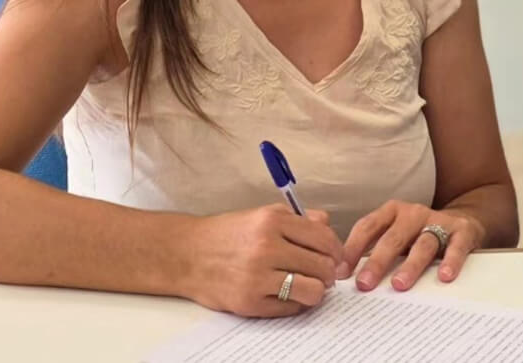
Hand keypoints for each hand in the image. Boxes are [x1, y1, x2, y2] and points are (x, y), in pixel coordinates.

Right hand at [179, 204, 343, 316]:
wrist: (187, 255)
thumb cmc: (228, 234)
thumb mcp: (262, 214)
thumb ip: (298, 218)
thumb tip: (327, 224)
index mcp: (272, 221)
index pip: (324, 238)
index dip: (335, 250)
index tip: (333, 256)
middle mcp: (266, 247)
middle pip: (322, 265)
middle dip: (329, 272)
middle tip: (323, 274)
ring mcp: (257, 277)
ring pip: (312, 290)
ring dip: (316, 290)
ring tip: (309, 286)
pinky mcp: (249, 302)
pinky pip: (290, 308)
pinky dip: (295, 304)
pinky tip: (288, 296)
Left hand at [338, 200, 484, 291]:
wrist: (463, 222)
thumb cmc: (419, 235)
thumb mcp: (395, 235)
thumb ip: (374, 249)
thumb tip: (345, 277)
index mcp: (391, 212)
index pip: (367, 227)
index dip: (352, 249)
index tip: (341, 273)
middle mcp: (413, 214)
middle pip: (392, 238)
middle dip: (377, 262)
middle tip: (364, 284)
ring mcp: (439, 221)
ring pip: (423, 244)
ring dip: (410, 265)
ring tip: (399, 285)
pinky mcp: (462, 231)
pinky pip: (456, 247)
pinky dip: (450, 261)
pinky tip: (444, 276)